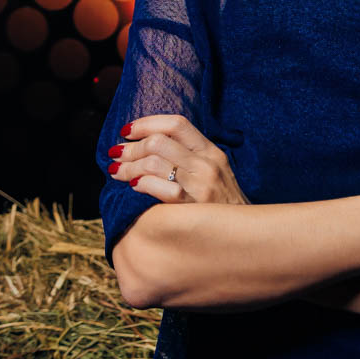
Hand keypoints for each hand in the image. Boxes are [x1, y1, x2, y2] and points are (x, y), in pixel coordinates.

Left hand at [110, 114, 247, 204]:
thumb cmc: (222, 204)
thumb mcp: (215, 172)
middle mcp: (207, 164)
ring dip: (128, 167)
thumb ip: (189, 156)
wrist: (243, 235)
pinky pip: (160, 188)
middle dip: (131, 148)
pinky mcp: (193, 207)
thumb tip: (149, 145)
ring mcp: (201, 185)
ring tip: (116, 172)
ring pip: (154, 163)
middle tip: (116, 154)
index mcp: (211, 151)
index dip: (147, 123)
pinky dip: (141, 184)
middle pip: (159, 142)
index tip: (126, 130)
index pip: (176, 124)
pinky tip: (133, 188)